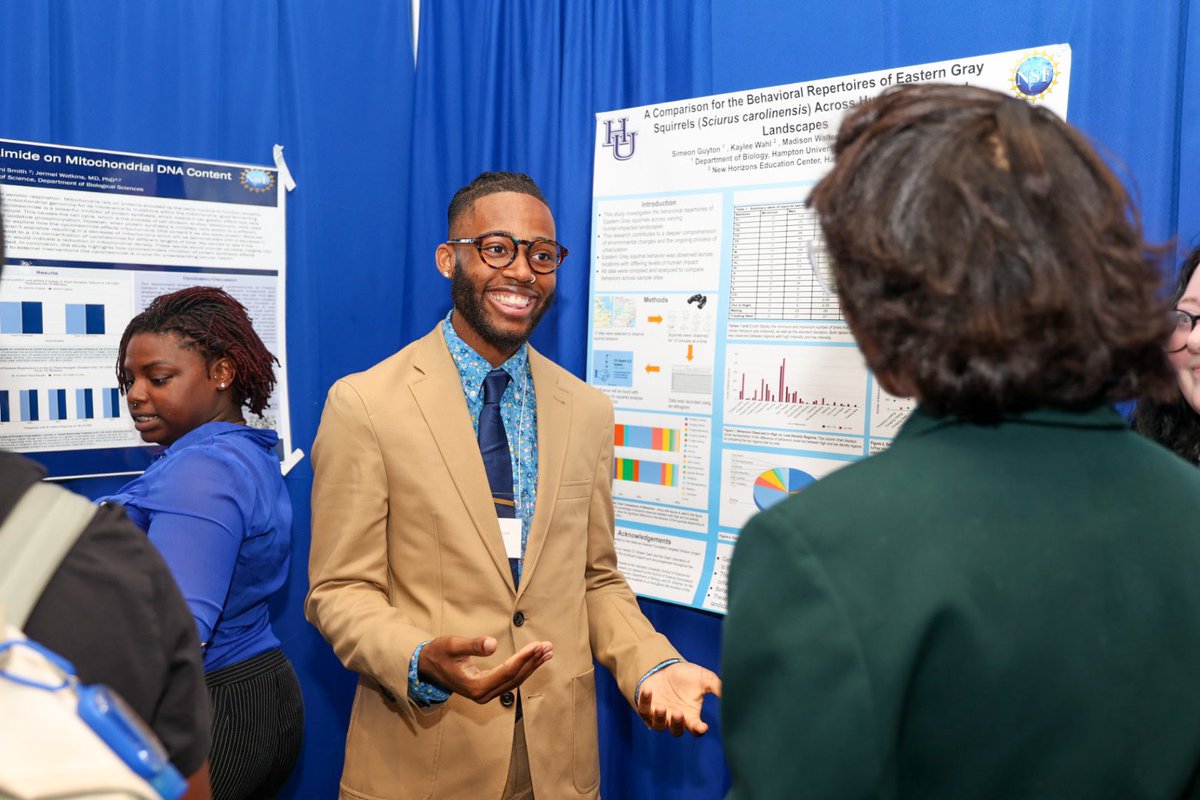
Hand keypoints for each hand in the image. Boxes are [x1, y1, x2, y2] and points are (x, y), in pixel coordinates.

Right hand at [418, 635, 552, 702]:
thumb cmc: (439, 653)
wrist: (427, 666)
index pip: (506, 672)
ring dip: (532, 666)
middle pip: (514, 677)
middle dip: (533, 661)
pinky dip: (524, 669)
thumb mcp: (453, 645)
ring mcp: (486, 694)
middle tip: (548, 646)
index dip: (524, 658)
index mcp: (475, 686)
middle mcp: (483, 695)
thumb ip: (473, 645)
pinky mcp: (487, 689)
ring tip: (547, 652)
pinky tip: (535, 659)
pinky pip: (511, 680)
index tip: (537, 645)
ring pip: (515, 680)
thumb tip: (492, 644)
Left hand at [637, 662, 721, 736]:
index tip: (703, 726)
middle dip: (676, 724)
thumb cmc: (687, 675)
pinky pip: (644, 710)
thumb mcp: (705, 678)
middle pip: (676, 731)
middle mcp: (675, 718)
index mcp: (690, 715)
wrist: (667, 667)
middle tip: (678, 713)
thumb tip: (731, 694)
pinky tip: (648, 691)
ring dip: (659, 718)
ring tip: (661, 707)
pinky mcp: (647, 707)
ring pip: (658, 726)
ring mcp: (660, 715)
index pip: (696, 729)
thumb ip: (717, 687)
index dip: (699, 730)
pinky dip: (645, 702)